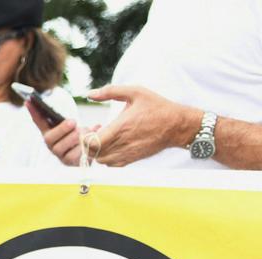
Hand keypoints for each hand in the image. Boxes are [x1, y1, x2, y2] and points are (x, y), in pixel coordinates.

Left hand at [87, 85, 202, 166]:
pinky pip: (111, 164)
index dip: (84, 137)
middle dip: (88, 143)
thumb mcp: (135, 92)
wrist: (177, 126)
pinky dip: (106, 157)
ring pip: (101, 160)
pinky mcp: (132, 159)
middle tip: (92, 131)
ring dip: (96, 151)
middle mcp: (123, 143)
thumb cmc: (157, 107)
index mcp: (121, 127)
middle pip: (93, 153)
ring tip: (102, 137)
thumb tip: (90, 94)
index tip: (87, 127)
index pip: (92, 142)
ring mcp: (127, 153)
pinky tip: (111, 144)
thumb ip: (110, 91)